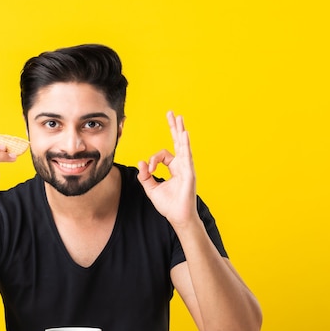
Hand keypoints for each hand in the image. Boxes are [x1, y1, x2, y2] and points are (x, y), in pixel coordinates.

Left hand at [137, 112, 198, 226]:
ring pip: (183, 145)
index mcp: (174, 168)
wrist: (177, 217)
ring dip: (180, 130)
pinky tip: (184, 134)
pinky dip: (185, 144)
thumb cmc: (168, 204)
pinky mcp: (189, 173)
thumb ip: (144, 176)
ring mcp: (187, 168)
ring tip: (178, 117)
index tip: (148, 171)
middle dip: (174, 127)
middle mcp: (182, 165)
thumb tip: (140, 162)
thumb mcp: (151, 188)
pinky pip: (187, 156)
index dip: (152, 161)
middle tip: (171, 113)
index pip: (162, 155)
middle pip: (178, 142)